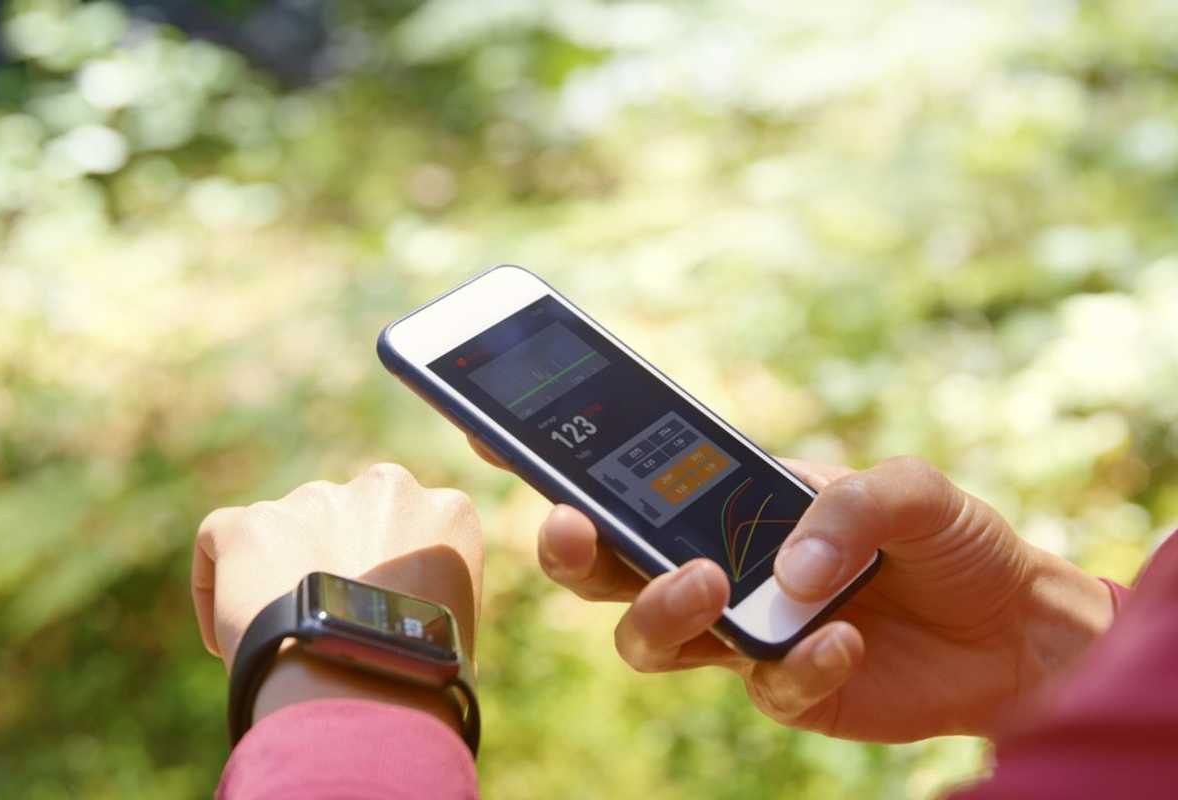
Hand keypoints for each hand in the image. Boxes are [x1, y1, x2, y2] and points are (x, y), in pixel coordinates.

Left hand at [192, 463, 482, 728]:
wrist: (362, 691)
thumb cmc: (417, 678)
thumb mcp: (445, 618)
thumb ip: (422, 588)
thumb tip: (393, 612)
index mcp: (446, 511)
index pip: (409, 525)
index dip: (383, 570)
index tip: (371, 611)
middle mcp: (386, 487)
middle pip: (345, 517)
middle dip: (329, 558)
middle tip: (321, 621)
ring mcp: (316, 498)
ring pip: (285, 527)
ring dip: (278, 570)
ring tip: (278, 641)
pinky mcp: (252, 520)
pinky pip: (220, 537)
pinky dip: (216, 583)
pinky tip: (225, 640)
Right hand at [471, 437, 1112, 741]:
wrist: (1014, 625)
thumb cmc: (949, 538)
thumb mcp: (909, 488)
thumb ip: (848, 503)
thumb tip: (780, 568)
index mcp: (725, 499)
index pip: (623, 473)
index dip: (551, 451)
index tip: (487, 422)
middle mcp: (714, 562)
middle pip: (603, 565)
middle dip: (568, 545)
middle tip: (573, 526)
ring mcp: (740, 630)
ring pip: (646, 637)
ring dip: (659, 610)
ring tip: (707, 583)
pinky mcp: (782, 687)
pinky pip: (760, 684)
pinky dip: (797, 663)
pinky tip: (843, 636)